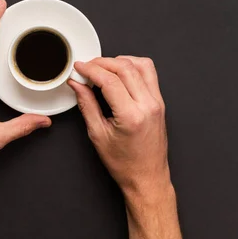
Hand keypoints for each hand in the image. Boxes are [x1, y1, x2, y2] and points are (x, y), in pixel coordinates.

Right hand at [69, 56, 169, 199]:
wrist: (147, 178)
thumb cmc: (124, 163)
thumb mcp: (98, 135)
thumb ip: (86, 104)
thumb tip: (77, 84)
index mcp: (131, 116)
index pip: (109, 80)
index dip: (91, 69)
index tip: (79, 67)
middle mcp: (148, 105)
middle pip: (125, 67)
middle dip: (102, 62)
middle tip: (87, 66)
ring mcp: (157, 102)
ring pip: (140, 64)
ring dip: (119, 61)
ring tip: (103, 68)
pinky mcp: (160, 101)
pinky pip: (149, 73)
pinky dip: (133, 65)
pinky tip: (120, 72)